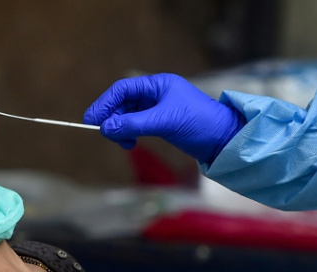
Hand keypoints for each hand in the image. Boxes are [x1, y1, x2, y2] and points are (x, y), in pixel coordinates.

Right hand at [83, 73, 245, 163]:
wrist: (224, 140)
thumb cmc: (198, 123)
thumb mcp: (164, 121)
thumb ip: (133, 124)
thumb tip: (105, 128)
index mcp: (158, 84)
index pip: (123, 89)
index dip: (105, 103)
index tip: (92, 119)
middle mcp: (155, 93)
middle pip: (122, 102)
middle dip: (111, 117)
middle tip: (104, 133)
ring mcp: (156, 108)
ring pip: (126, 115)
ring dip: (119, 128)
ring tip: (122, 142)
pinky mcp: (159, 122)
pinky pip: (134, 125)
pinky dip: (128, 133)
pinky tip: (130, 143)